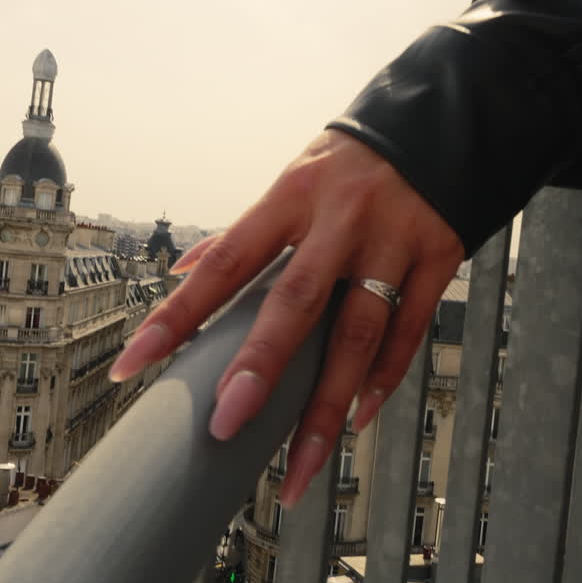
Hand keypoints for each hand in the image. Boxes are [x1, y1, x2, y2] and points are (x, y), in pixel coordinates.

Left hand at [108, 129, 463, 507]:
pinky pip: (408, 332)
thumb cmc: (352, 161)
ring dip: (326, 406)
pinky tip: (356, 419)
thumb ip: (244, 231)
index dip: (177, 315)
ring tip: (299, 463)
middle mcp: (340, 220)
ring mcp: (393, 242)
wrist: (447, 119)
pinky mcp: (438, 259)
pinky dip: (382, 380)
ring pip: (357, 336)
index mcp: (292, 197)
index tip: (134, 362)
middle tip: (226, 425)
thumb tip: (183, 273)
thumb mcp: (294, 178)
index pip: (224, 263)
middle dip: (259, 368)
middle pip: (294, 303)